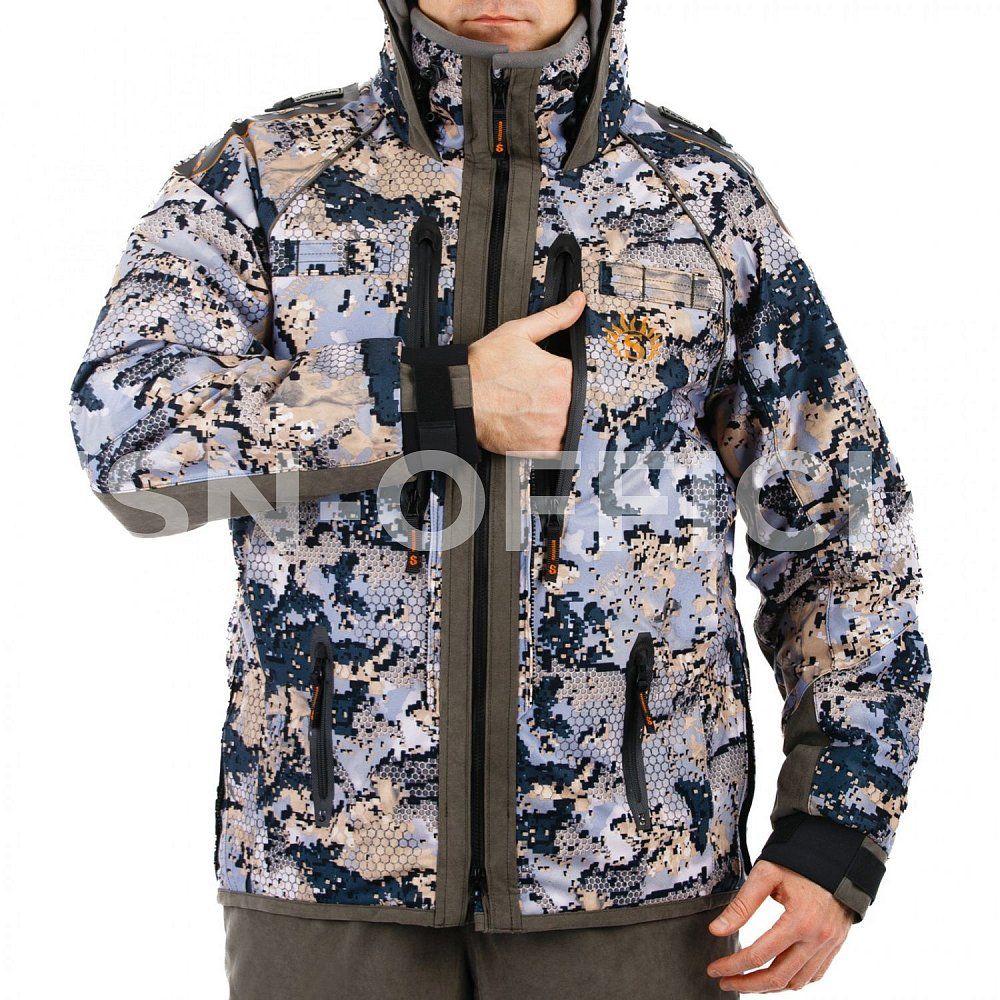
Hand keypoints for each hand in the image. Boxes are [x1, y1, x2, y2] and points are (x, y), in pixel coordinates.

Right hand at [468, 290, 585, 456]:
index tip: (534, 379)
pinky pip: (557, 446)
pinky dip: (545, 439)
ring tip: (523, 410)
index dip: (552, 376)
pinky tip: (526, 426)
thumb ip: (554, 317)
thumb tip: (577, 302)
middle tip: (525, 395)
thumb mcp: (519, 332)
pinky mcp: (544, 448)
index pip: (571, 375)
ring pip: (564, 422)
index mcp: (561, 371)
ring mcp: (554, 425)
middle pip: (569, 399)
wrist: (459, 398)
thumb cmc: (483, 368)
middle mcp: (562, 399)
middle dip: (551, 398)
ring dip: (549, 418)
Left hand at [707, 861, 852, 991]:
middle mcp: (817, 939)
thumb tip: (716, 930)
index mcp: (799, 922)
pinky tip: (776, 976)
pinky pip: (814, 975)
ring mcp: (829, 946)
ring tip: (747, 982)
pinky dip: (793, 981)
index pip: (759, 955)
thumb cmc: (798, 862)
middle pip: (778, 977)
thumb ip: (741, 905)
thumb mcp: (766, 875)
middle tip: (725, 982)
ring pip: (797, 982)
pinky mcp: (834, 946)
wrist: (835, 858)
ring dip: (770, 987)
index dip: (733, 966)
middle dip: (747, 984)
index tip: (714, 969)